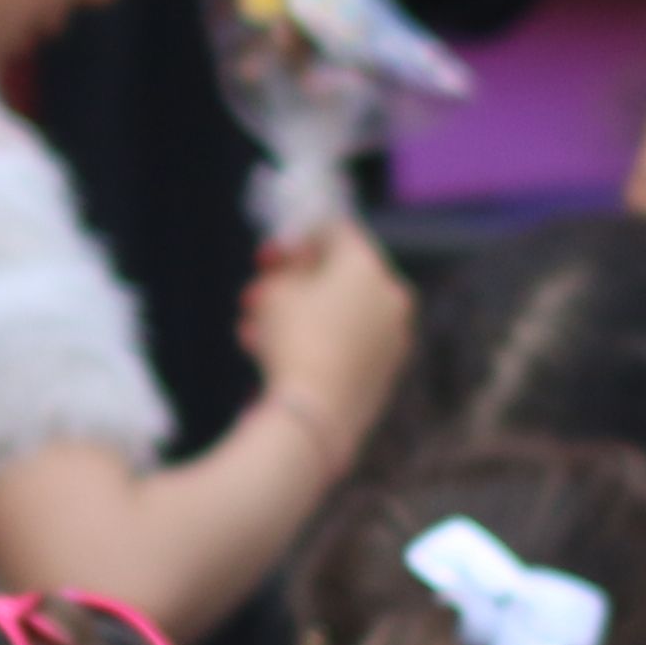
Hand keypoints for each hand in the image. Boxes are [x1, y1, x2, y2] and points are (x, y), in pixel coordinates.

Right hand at [241, 222, 413, 463]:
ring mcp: (394, 335)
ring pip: (338, 314)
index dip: (296, 240)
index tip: (268, 259)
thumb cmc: (294, 340)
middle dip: (291, 283)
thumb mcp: (275, 292)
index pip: (335, 232)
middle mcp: (391, 295)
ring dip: (295, 315)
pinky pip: (346, 345)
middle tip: (254, 294)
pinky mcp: (386, 371)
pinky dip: (316, 342)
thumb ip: (287, 272)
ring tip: (251, 328)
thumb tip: (298, 279)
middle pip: (338, 276)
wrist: (319, 412)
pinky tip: (273, 354)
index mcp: (368, 265)